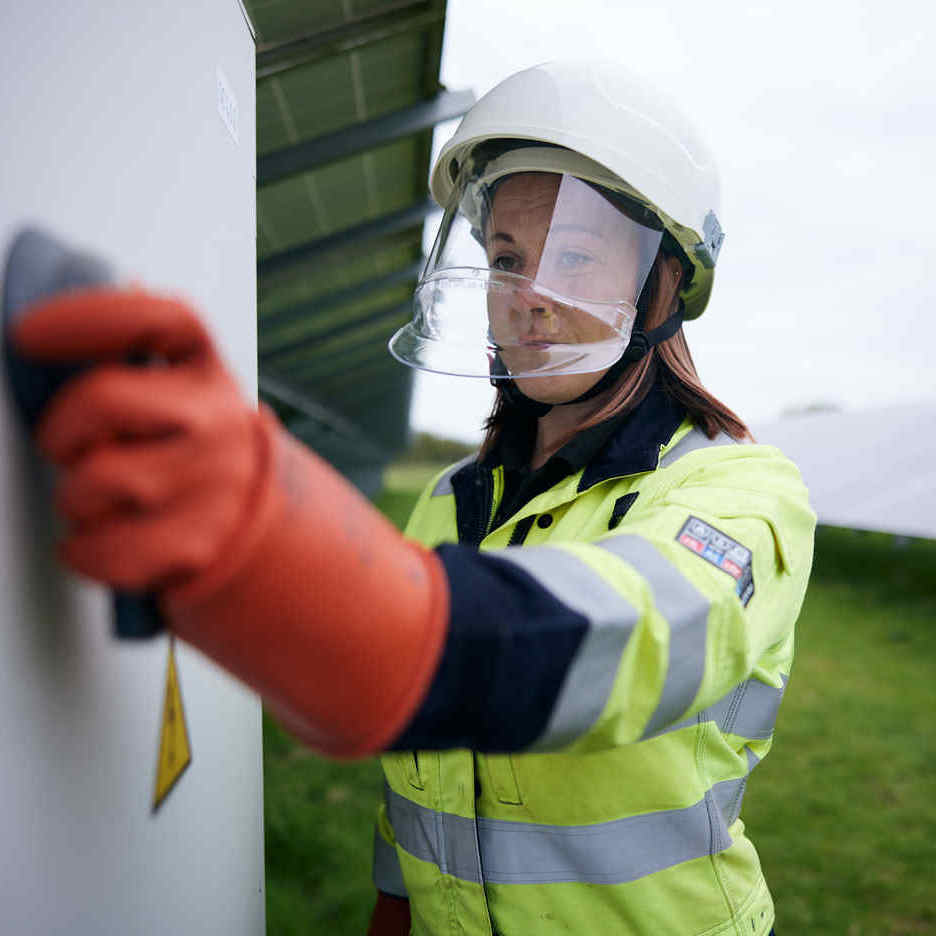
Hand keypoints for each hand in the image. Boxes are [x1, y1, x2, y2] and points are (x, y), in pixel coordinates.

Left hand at [12, 287, 258, 590]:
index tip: (28, 332)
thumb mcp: (174, 386)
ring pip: (95, 480)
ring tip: (98, 498)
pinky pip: (105, 547)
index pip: (161, 321)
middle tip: (66, 446)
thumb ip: (130, 353)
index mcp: (205, 369)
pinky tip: (102, 535)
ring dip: (75, 496)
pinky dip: (85, 549)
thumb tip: (84, 315)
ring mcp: (213, 482)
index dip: (90, 318)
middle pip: (105, 400)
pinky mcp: (198, 542)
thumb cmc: (184, 443)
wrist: (246, 514)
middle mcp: (218, 419)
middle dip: (61, 428)